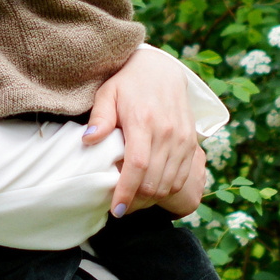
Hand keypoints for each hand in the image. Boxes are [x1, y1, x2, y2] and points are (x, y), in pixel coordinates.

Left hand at [84, 47, 207, 216]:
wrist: (162, 69)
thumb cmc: (128, 82)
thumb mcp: (108, 93)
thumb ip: (99, 118)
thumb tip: (87, 140)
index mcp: (143, 120)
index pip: (137, 166)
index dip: (126, 192)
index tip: (115, 210)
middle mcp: (167, 132)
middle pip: (153, 181)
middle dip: (135, 201)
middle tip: (119, 206)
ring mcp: (182, 138)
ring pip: (168, 184)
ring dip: (150, 199)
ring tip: (133, 200)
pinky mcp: (191, 142)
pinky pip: (181, 177)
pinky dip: (166, 189)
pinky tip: (150, 189)